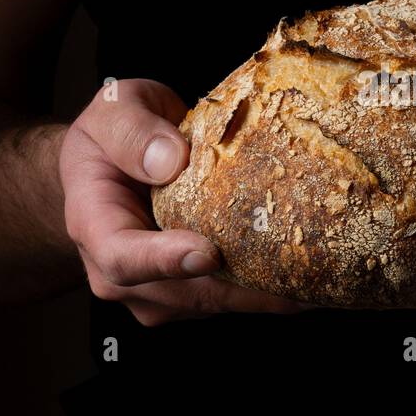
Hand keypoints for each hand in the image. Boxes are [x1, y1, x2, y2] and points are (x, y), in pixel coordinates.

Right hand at [60, 78, 302, 324]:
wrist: (108, 166)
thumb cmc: (110, 137)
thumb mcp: (112, 111)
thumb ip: (133, 130)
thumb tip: (173, 159)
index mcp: (95, 226)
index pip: (124, 257)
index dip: (166, 260)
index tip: (208, 252)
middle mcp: (122, 273)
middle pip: (185, 294)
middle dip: (243, 291)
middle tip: (301, 277)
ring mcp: (158, 291)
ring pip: (216, 304)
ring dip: (267, 295)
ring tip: (320, 277)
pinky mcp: (192, 294)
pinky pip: (232, 299)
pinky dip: (270, 289)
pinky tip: (312, 274)